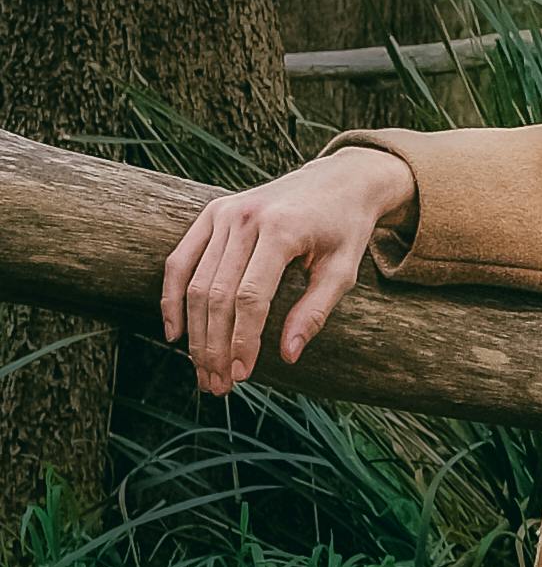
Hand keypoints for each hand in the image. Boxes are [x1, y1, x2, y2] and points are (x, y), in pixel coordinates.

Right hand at [157, 148, 412, 392]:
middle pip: (216, 295)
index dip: (242, 341)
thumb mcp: (343, 271)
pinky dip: (172, 297)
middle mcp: (246, 218)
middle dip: (214, 346)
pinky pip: (180, 260)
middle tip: (218, 385)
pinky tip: (176, 334)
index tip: (242, 376)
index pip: (250, 297)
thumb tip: (287, 356)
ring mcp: (224, 213)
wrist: (339, 180)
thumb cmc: (345, 229)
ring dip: (194, 333)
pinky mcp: (212, 213)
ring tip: (202, 371)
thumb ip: (315, 312)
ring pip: (194, 283)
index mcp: (281, 230)